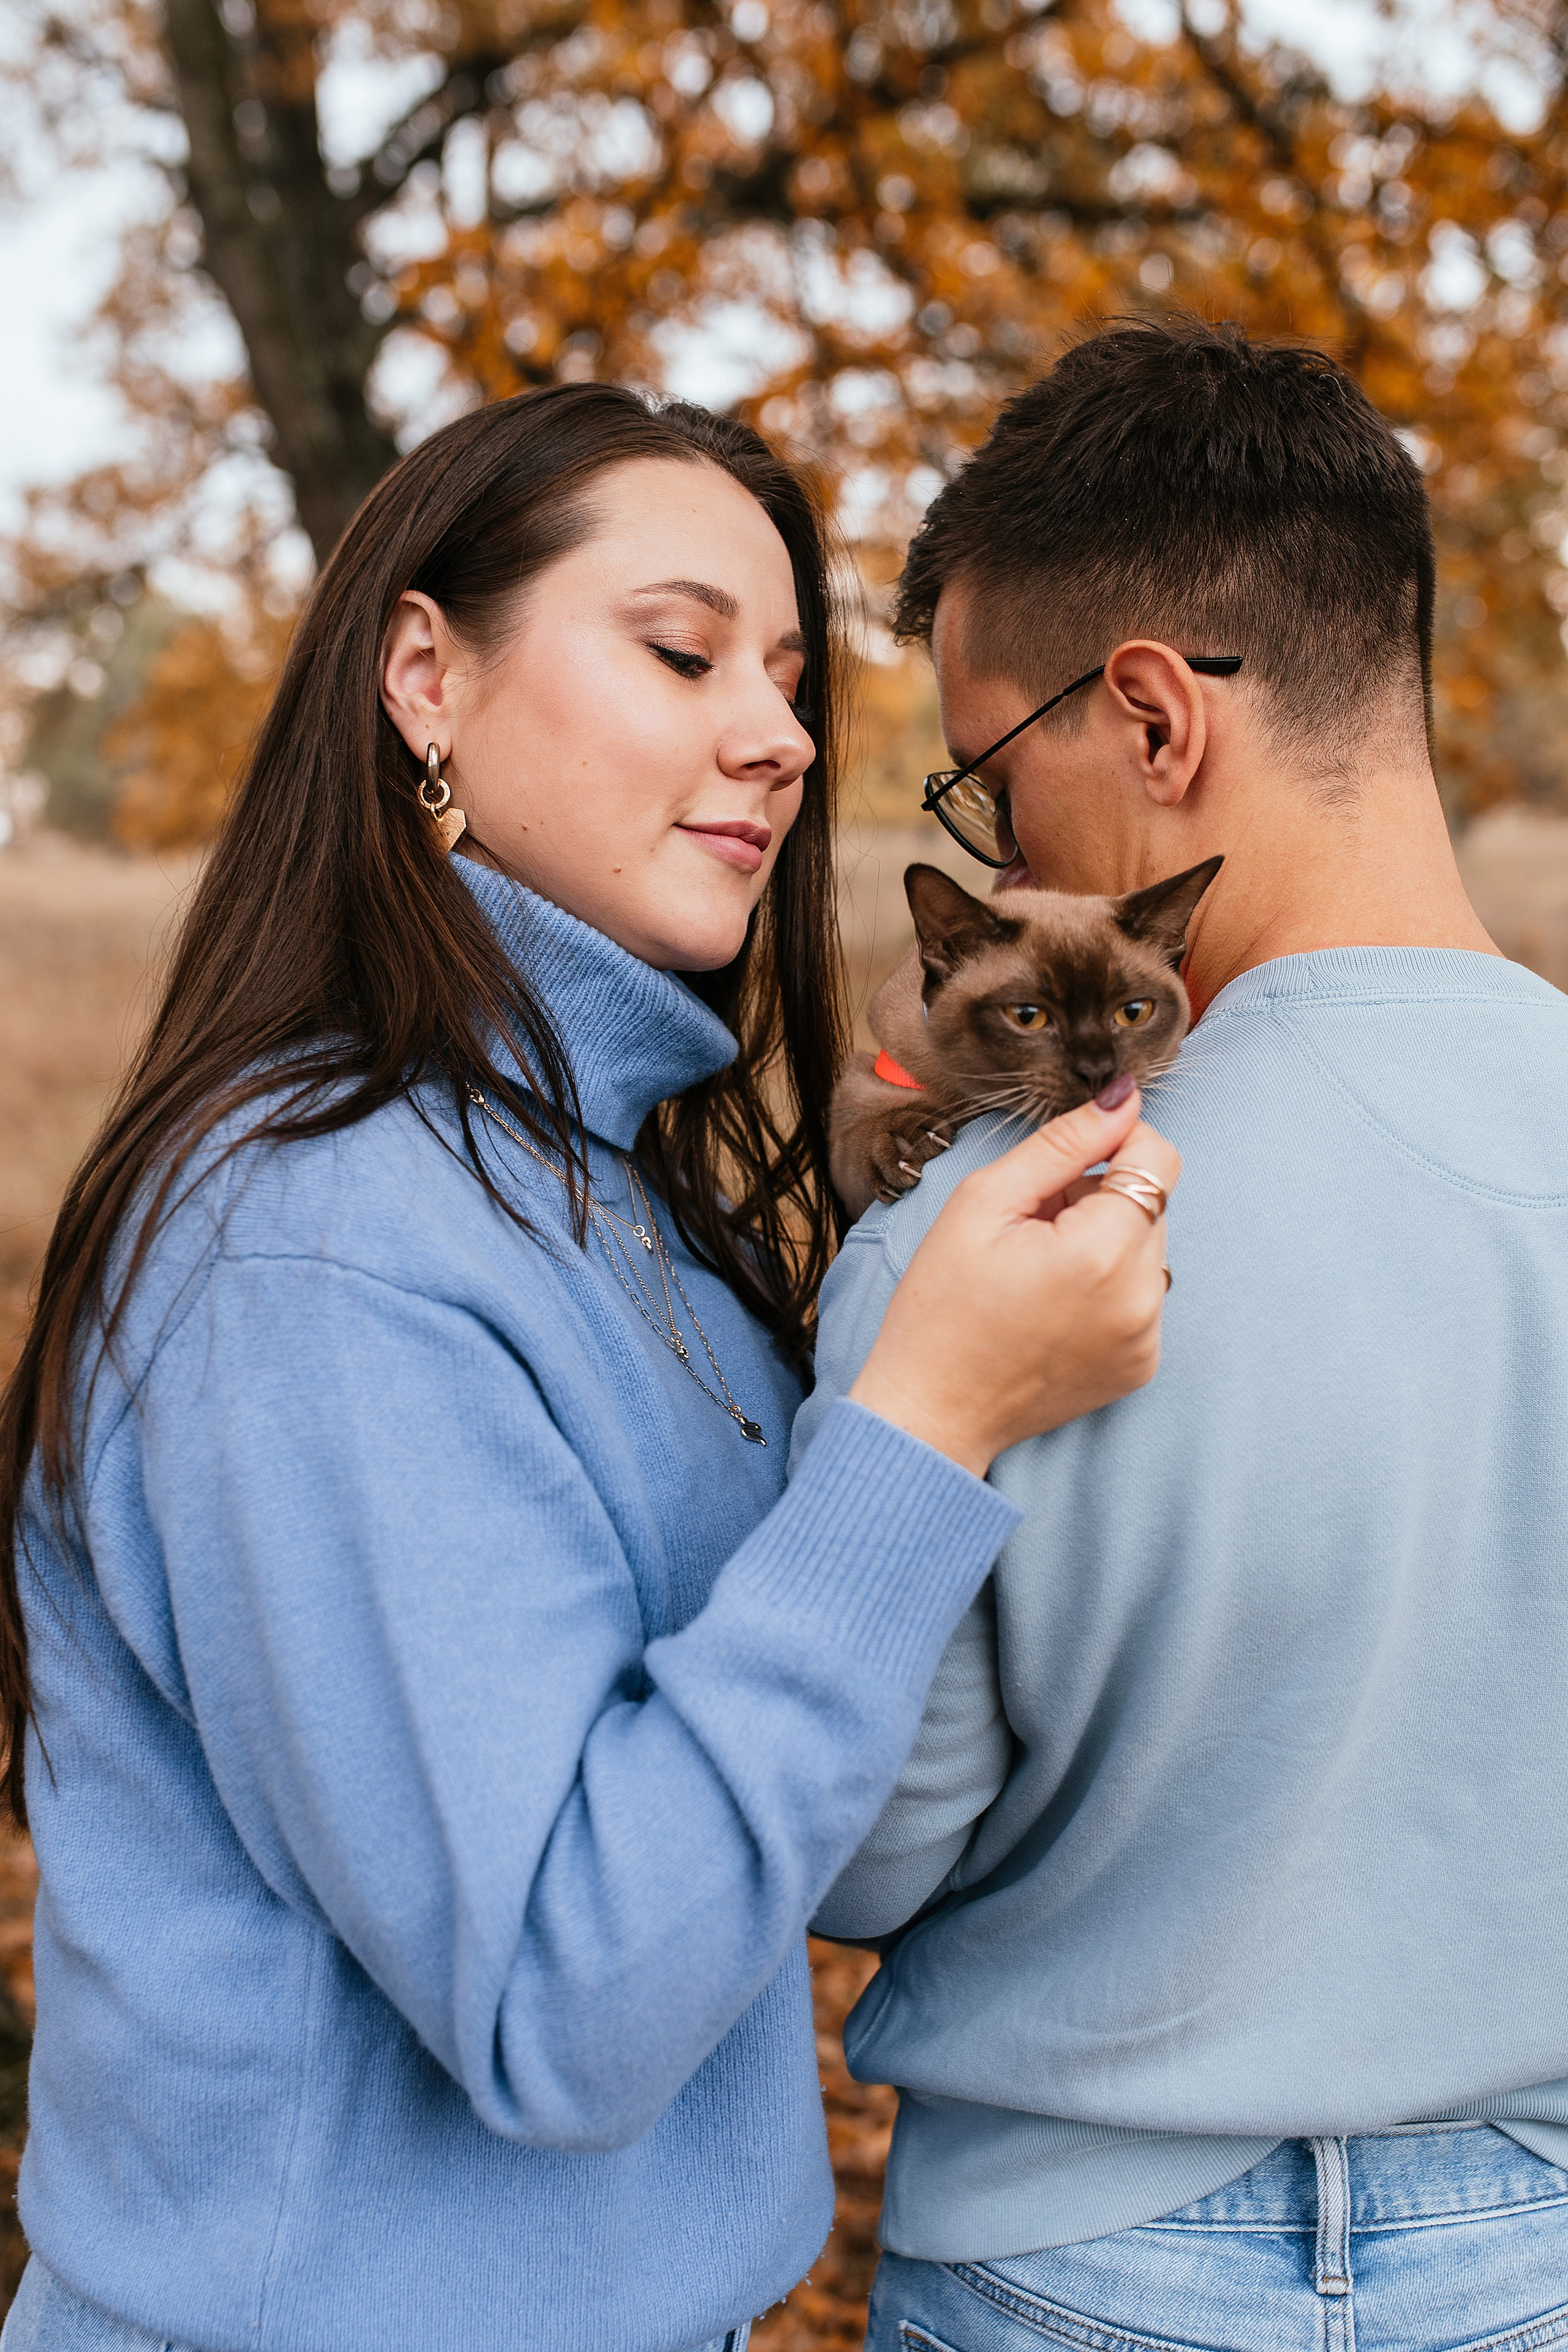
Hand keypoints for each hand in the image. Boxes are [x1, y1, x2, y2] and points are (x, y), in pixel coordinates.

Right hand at [848, 1089, 1177, 1477]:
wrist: (931, 1407)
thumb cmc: (941, 1304)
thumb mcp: (984, 1202)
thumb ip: (1063, 1144)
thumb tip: (1123, 1098)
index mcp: (1103, 1252)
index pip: (1158, 1157)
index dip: (1114, 1142)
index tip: (1066, 1163)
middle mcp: (1142, 1298)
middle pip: (1150, 1204)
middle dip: (1098, 1199)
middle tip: (1030, 1230)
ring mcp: (1147, 1338)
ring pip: (1147, 1249)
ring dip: (1104, 1242)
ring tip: (1038, 1271)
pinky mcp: (1141, 1365)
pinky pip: (1142, 1297)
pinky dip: (1107, 1288)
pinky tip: (1052, 1308)